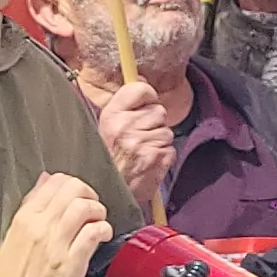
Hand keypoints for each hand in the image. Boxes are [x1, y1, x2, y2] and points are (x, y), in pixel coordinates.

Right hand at [0, 175, 113, 276]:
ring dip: (98, 211)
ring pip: (84, 207)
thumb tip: (46, 180)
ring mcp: (56, 243)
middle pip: (73, 189)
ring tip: (97, 222)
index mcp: (24, 218)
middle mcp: (40, 225)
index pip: (54, 182)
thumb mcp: (15, 236)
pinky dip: (103, 229)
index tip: (78, 197)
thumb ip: (31, 207)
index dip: (73, 185)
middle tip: (92, 208)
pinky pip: (93, 233)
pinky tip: (102, 237)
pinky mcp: (71, 262)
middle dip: (89, 195)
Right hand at [91, 82, 174, 216]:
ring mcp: (143, 143)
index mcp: (112, 115)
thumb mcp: (106, 127)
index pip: (140, 89)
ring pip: (166, 131)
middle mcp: (127, 126)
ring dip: (158, 141)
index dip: (147, 96)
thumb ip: (124, 106)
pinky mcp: (158, 158)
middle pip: (158, 110)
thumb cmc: (107, 161)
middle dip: (153, 123)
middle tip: (139, 137)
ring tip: (141, 152)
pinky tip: (148, 162)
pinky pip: (171, 148)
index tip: (146, 103)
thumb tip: (142, 83)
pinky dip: (163, 156)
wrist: (108, 193)